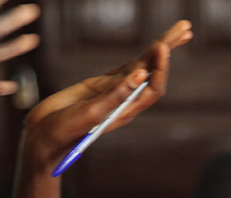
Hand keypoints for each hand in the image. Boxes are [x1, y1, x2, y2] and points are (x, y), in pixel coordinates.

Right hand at [20, 21, 192, 172]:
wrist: (45, 136)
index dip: (160, 67)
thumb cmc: (67, 130)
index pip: (152, 87)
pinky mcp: (102, 85)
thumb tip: (141, 75)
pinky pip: (127, 67)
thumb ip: (115, 95)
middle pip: (154, 71)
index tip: (162, 46)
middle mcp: (125, 99)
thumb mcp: (91, 113)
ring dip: (161, 48)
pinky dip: (142, 55)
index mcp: (126, 110)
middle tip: (186, 28)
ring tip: (180, 31)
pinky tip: (155, 47)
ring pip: (143, 65)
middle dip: (169, 48)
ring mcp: (115, 90)